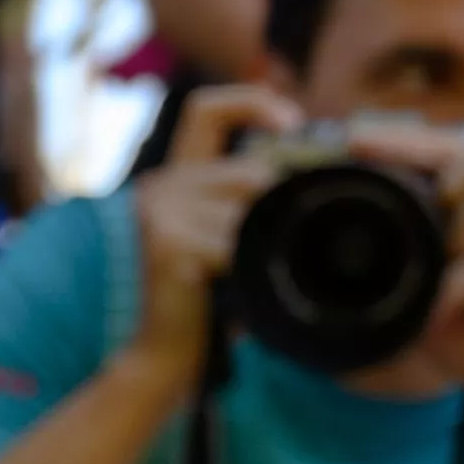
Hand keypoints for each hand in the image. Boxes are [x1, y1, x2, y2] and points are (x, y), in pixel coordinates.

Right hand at [127, 84, 301, 382]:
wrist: (158, 361)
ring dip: (265, 248)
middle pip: (250, 171)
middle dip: (280, 208)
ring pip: (250, 208)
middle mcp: (161, 187)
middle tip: (292, 243)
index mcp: (173, 180)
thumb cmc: (203, 309)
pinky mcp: (169, 245)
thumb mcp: (225, 243)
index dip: (255, 102)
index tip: (294, 123)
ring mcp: (161, 214)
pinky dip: (250, 271)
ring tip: (255, 279)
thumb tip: (305, 176)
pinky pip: (238, 245)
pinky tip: (241, 294)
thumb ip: (249, 206)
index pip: (208, 110)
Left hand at [362, 117, 463, 463]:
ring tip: (438, 271)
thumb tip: (335, 264)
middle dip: (437, 161)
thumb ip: (407, 269)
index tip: (355, 139)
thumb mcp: (436, 299)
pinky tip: (437, 318)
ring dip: (455, 228)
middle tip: (396, 196)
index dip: (416, 137)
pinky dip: (457, 288)